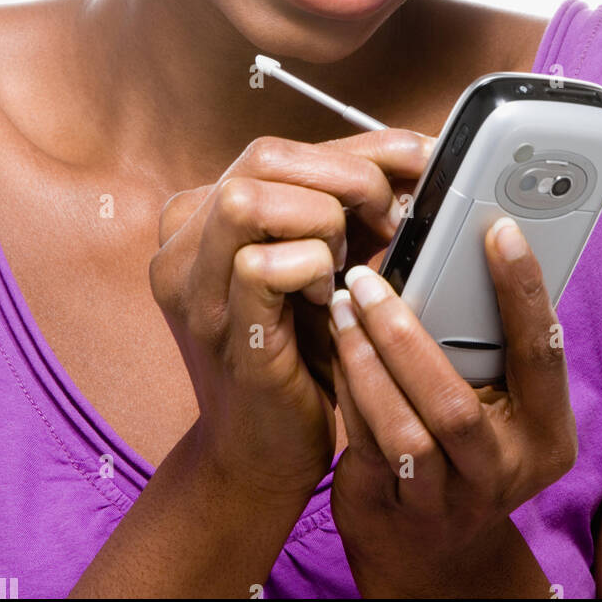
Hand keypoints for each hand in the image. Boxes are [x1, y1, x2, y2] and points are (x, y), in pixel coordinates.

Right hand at [149, 128, 433, 502]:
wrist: (266, 453)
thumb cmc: (302, 352)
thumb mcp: (323, 259)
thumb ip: (346, 205)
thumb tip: (415, 154)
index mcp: (201, 214)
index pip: (279, 148)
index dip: (359, 148)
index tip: (419, 159)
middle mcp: (182, 243)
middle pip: (263, 158)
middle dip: (347, 176)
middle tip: (391, 219)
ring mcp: (192, 288)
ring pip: (249, 199)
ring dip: (321, 220)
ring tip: (348, 262)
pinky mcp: (221, 332)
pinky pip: (260, 265)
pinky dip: (311, 267)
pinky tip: (329, 296)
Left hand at [328, 216, 577, 597]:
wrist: (438, 552)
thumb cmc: (472, 448)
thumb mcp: (506, 406)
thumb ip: (496, 348)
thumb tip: (465, 250)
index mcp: (547, 435)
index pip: (544, 355)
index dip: (525, 291)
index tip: (498, 230)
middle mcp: (505, 473)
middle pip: (456, 404)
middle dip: (405, 335)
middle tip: (368, 277)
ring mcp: (449, 501)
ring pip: (404, 432)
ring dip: (366, 363)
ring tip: (343, 308)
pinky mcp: (395, 511)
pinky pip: (368, 446)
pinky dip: (349, 391)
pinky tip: (337, 349)